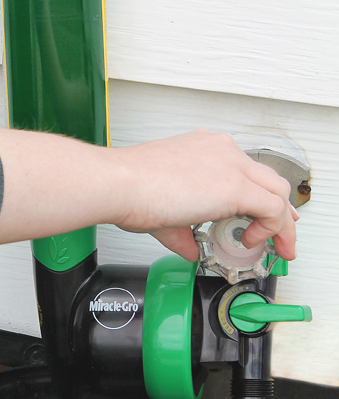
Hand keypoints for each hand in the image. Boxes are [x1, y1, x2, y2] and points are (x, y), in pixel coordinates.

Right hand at [0, 126, 297, 263]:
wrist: (118, 183)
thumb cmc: (128, 189)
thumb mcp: (163, 211)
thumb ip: (183, 231)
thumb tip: (190, 249)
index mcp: (206, 149)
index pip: (247, 172)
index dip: (259, 198)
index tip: (261, 219)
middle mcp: (222, 150)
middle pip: (269, 180)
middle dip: (280, 211)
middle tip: (280, 235)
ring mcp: (230, 164)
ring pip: (278, 192)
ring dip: (281, 224)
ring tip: (275, 247)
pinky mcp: (235, 185)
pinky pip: (272, 208)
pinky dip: (271, 228)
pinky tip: (252, 242)